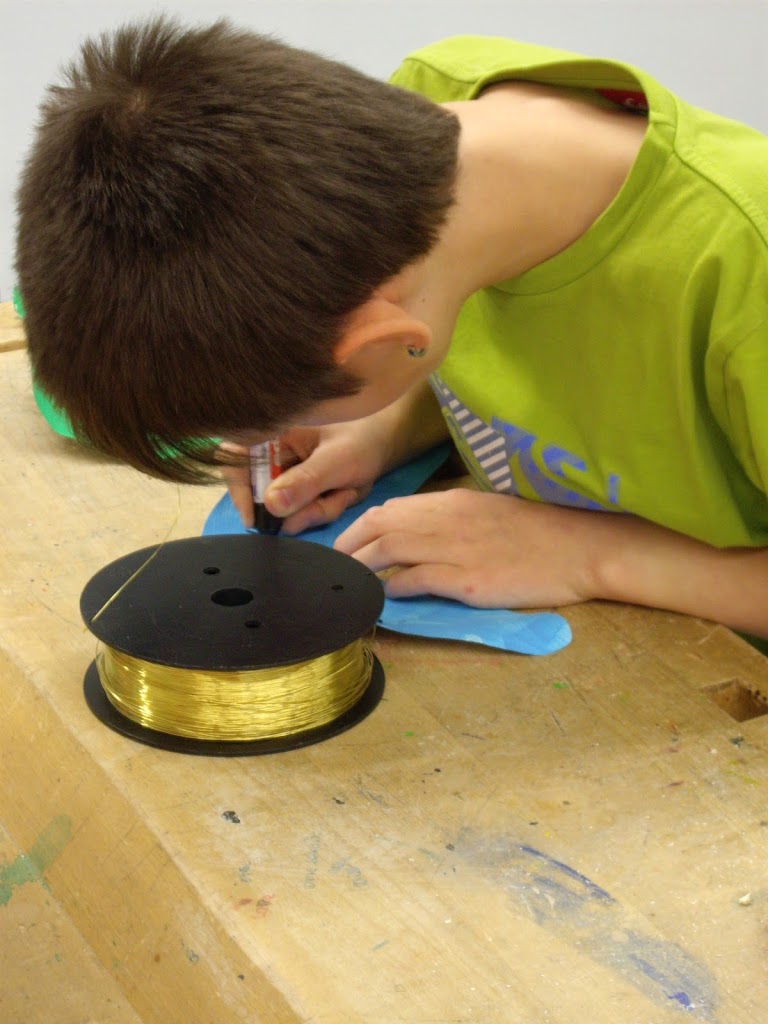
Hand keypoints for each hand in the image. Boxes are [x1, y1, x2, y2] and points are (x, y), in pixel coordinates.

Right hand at [221, 379, 448, 532]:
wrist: (389, 438)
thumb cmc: (363, 436)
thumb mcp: (336, 460)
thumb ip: (305, 482)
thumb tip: (272, 506)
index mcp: (271, 432)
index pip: (234, 461)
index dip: (238, 490)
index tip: (255, 517)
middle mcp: (273, 453)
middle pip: (263, 495)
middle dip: (299, 507)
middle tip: (334, 497)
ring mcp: (287, 473)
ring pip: (287, 509)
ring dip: (318, 508)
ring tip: (345, 489)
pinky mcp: (302, 488)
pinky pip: (303, 512)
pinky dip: (325, 509)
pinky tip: (344, 492)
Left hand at [334, 488, 604, 607]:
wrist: (580, 547)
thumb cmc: (541, 530)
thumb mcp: (490, 511)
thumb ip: (453, 519)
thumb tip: (420, 534)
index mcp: (453, 501)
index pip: (391, 509)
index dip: (360, 526)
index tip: (345, 543)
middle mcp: (447, 520)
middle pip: (380, 525)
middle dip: (348, 545)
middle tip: (331, 565)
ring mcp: (456, 549)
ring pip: (390, 550)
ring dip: (360, 566)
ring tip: (344, 581)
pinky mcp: (468, 579)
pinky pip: (417, 579)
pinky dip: (393, 587)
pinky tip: (382, 596)